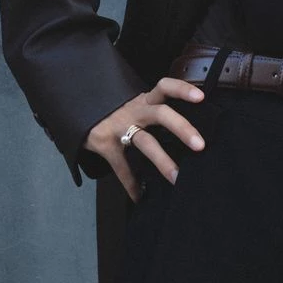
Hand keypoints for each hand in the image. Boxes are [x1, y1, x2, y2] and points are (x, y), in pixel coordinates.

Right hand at [83, 77, 205, 201]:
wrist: (81, 109)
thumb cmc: (117, 110)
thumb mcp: (137, 105)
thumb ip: (156, 111)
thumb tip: (187, 131)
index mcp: (146, 100)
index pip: (165, 86)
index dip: (183, 89)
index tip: (201, 97)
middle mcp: (136, 110)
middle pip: (162, 114)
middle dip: (182, 129)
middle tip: (201, 145)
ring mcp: (120, 126)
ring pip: (145, 141)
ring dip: (162, 161)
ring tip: (176, 178)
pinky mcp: (106, 144)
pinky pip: (122, 167)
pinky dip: (131, 183)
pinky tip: (139, 196)